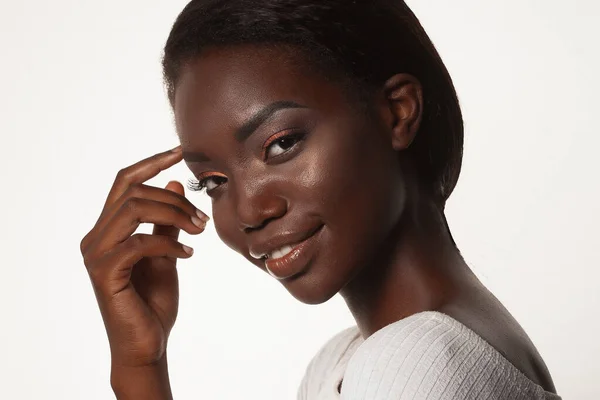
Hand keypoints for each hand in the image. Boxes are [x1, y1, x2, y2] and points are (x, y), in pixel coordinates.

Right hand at [80, 145, 208, 367]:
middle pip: (134, 192)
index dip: (152, 162)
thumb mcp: (166, 253)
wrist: (146, 343)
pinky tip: (187, 257)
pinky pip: (139, 242)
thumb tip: (174, 184)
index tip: (180, 152)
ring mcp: (96, 254)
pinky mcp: (104, 272)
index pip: (125, 181)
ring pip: (134, 210)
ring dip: (174, 216)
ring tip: (198, 233)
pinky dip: (169, 245)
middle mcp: (95, 236)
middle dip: (175, 200)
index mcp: (108, 228)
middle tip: (202, 220)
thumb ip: (166, 222)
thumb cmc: (153, 300)